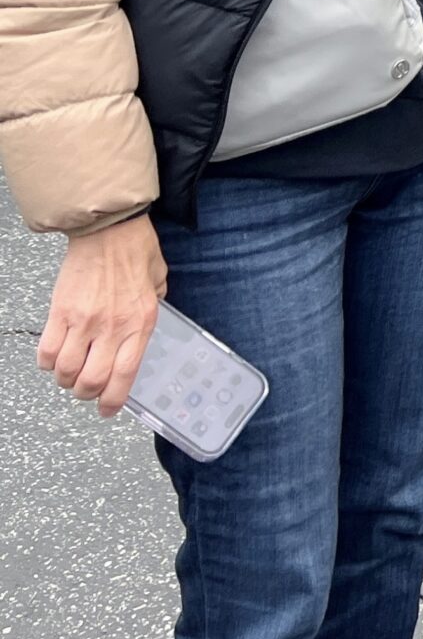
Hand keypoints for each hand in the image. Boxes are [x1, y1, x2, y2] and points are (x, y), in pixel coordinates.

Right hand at [38, 215, 165, 416]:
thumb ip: (153, 307)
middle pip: (91, 382)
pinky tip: (56, 358)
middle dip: (87, 394)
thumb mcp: (159, 283)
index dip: (113, 401)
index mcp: (140, 323)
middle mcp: (111, 327)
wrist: (108, 228)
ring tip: (71, 374)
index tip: (108, 410)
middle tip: (88, 390)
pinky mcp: (59, 313)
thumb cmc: (136, 250)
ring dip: (66, 380)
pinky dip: (49, 363)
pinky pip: (47, 352)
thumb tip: (144, 324)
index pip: (125, 376)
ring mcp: (83, 322)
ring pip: (66, 372)